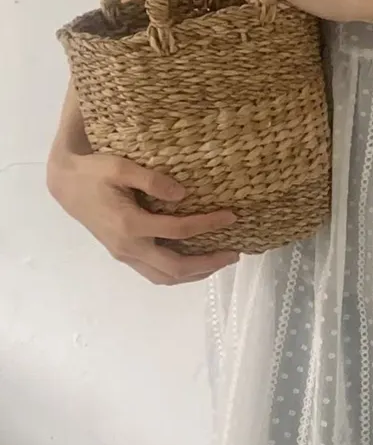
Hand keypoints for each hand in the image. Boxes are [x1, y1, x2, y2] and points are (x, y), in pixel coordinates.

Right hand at [47, 151, 238, 285]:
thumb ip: (152, 180)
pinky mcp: (123, 254)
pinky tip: (195, 263)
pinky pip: (155, 273)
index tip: (231, 217)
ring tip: (219, 262)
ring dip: (195, 274)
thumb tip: (183, 195)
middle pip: (175, 268)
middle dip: (208, 263)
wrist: (65, 185)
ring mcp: (125, 254)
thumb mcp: (120, 166)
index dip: (208, 225)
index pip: (179, 231)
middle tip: (234, 253)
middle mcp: (128, 246)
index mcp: (130, 225)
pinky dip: (179, 273)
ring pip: (165, 278)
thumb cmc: (94, 171)